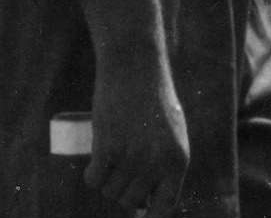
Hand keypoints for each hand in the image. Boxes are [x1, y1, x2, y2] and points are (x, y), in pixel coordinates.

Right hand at [87, 49, 188, 217]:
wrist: (136, 67)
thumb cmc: (154, 98)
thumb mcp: (171, 132)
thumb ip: (164, 163)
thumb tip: (146, 202)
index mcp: (178, 160)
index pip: (164, 207)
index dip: (149, 215)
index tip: (138, 215)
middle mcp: (157, 163)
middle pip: (130, 200)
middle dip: (123, 189)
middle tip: (121, 167)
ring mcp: (132, 158)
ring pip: (110, 191)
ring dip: (108, 179)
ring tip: (113, 155)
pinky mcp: (108, 149)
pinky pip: (94, 180)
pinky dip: (92, 174)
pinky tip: (96, 160)